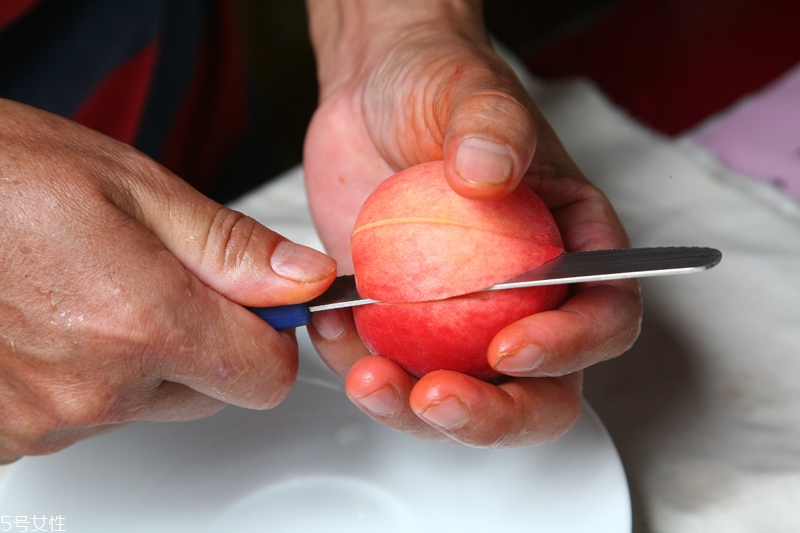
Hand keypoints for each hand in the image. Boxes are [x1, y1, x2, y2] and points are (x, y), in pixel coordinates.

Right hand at [0, 99, 336, 462]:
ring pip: (144, 403)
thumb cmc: (0, 175)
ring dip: (137, 357)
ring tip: (85, 291)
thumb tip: (303, 280)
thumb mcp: (130, 185)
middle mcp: (94, 387)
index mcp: (142, 320)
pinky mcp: (5, 435)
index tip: (253, 304)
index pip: (264, 376)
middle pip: (209, 392)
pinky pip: (83, 416)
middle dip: (205, 342)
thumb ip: (228, 246)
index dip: (269, 337)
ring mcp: (44, 420)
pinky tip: (49, 324)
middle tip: (155, 279)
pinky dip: (82, 376)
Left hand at [302, 0, 641, 445]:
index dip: (569, 348)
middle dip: (494, 414)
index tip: (510, 347)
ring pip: (461, 397)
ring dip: (414, 409)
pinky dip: (360, 367)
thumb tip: (490, 173)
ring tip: (368, 375)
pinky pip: (392, 369)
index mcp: (571, 247)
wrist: (374, 97)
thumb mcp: (471, 91)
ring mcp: (462, 318)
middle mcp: (526, 296)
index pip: (603, 317)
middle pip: (540, 390)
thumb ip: (491, 127)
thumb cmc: (441, 88)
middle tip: (438, 398)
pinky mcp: (404, 322)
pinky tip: (332, 329)